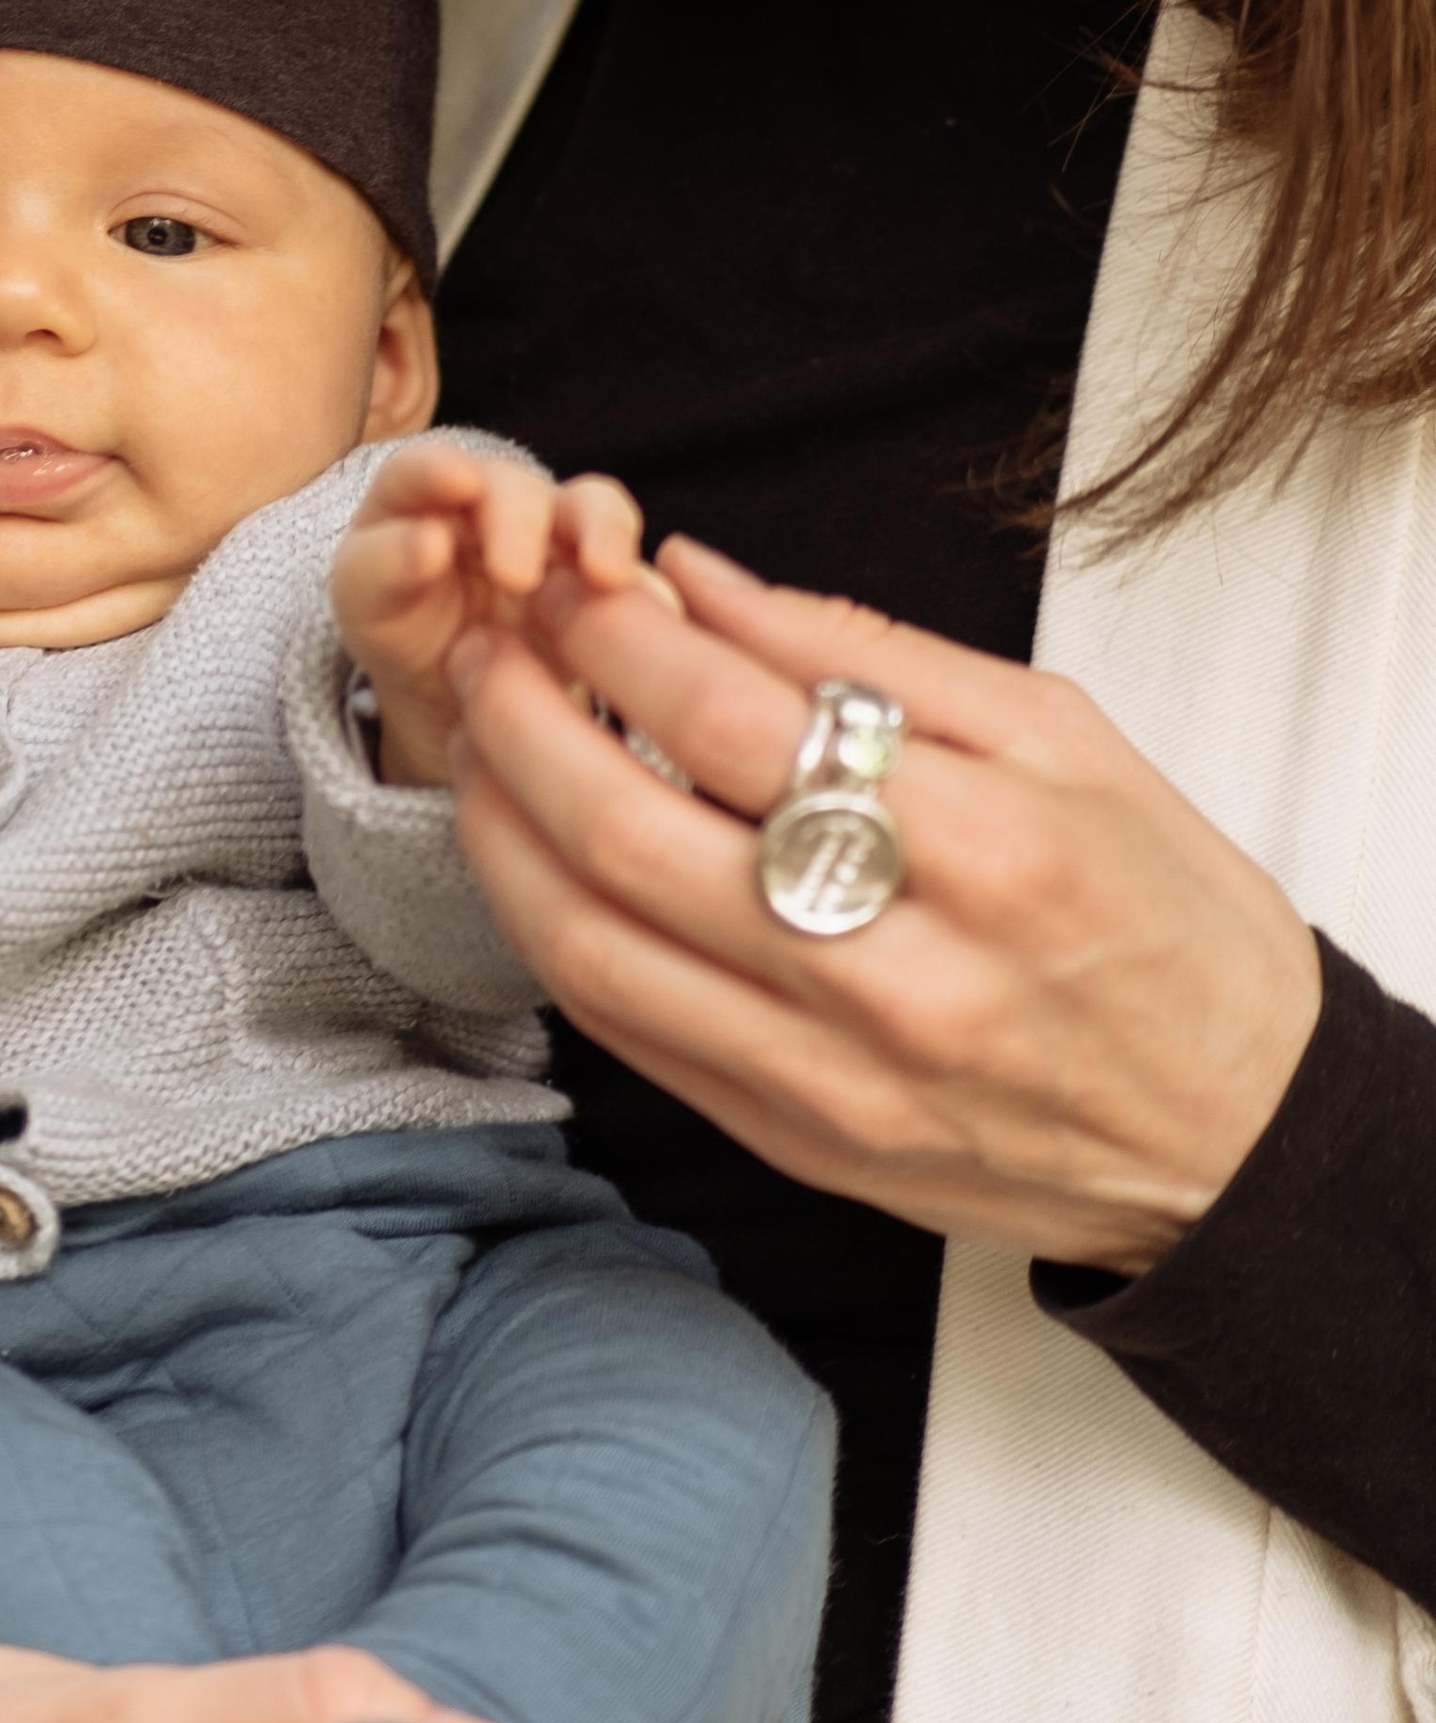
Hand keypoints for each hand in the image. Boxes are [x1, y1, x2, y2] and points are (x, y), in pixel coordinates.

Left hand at [334, 446, 657, 789]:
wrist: (453, 688)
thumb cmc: (400, 626)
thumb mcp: (368, 604)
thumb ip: (383, 568)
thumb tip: (428, 540)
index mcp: (424, 494)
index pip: (423, 469)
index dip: (438, 470)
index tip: (457, 483)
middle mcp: (498, 501)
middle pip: (515, 489)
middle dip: (518, 521)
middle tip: (513, 576)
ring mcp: (559, 534)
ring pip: (593, 510)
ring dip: (602, 533)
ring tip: (603, 575)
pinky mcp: (604, 583)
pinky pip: (636, 576)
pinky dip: (647, 592)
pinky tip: (653, 613)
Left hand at [448, 528, 1321, 1272]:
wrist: (1240, 1138)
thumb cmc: (1170, 923)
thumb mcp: (1070, 740)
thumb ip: (875, 653)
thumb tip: (704, 578)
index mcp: (988, 851)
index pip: (737, 723)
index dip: (621, 639)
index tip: (576, 581)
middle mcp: (901, 977)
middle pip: (634, 834)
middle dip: (528, 721)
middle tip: (494, 647)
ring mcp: (837, 1079)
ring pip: (598, 945)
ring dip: (503, 831)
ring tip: (481, 743)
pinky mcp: (798, 1144)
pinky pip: (628, 1033)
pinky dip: (553, 934)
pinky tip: (531, 860)